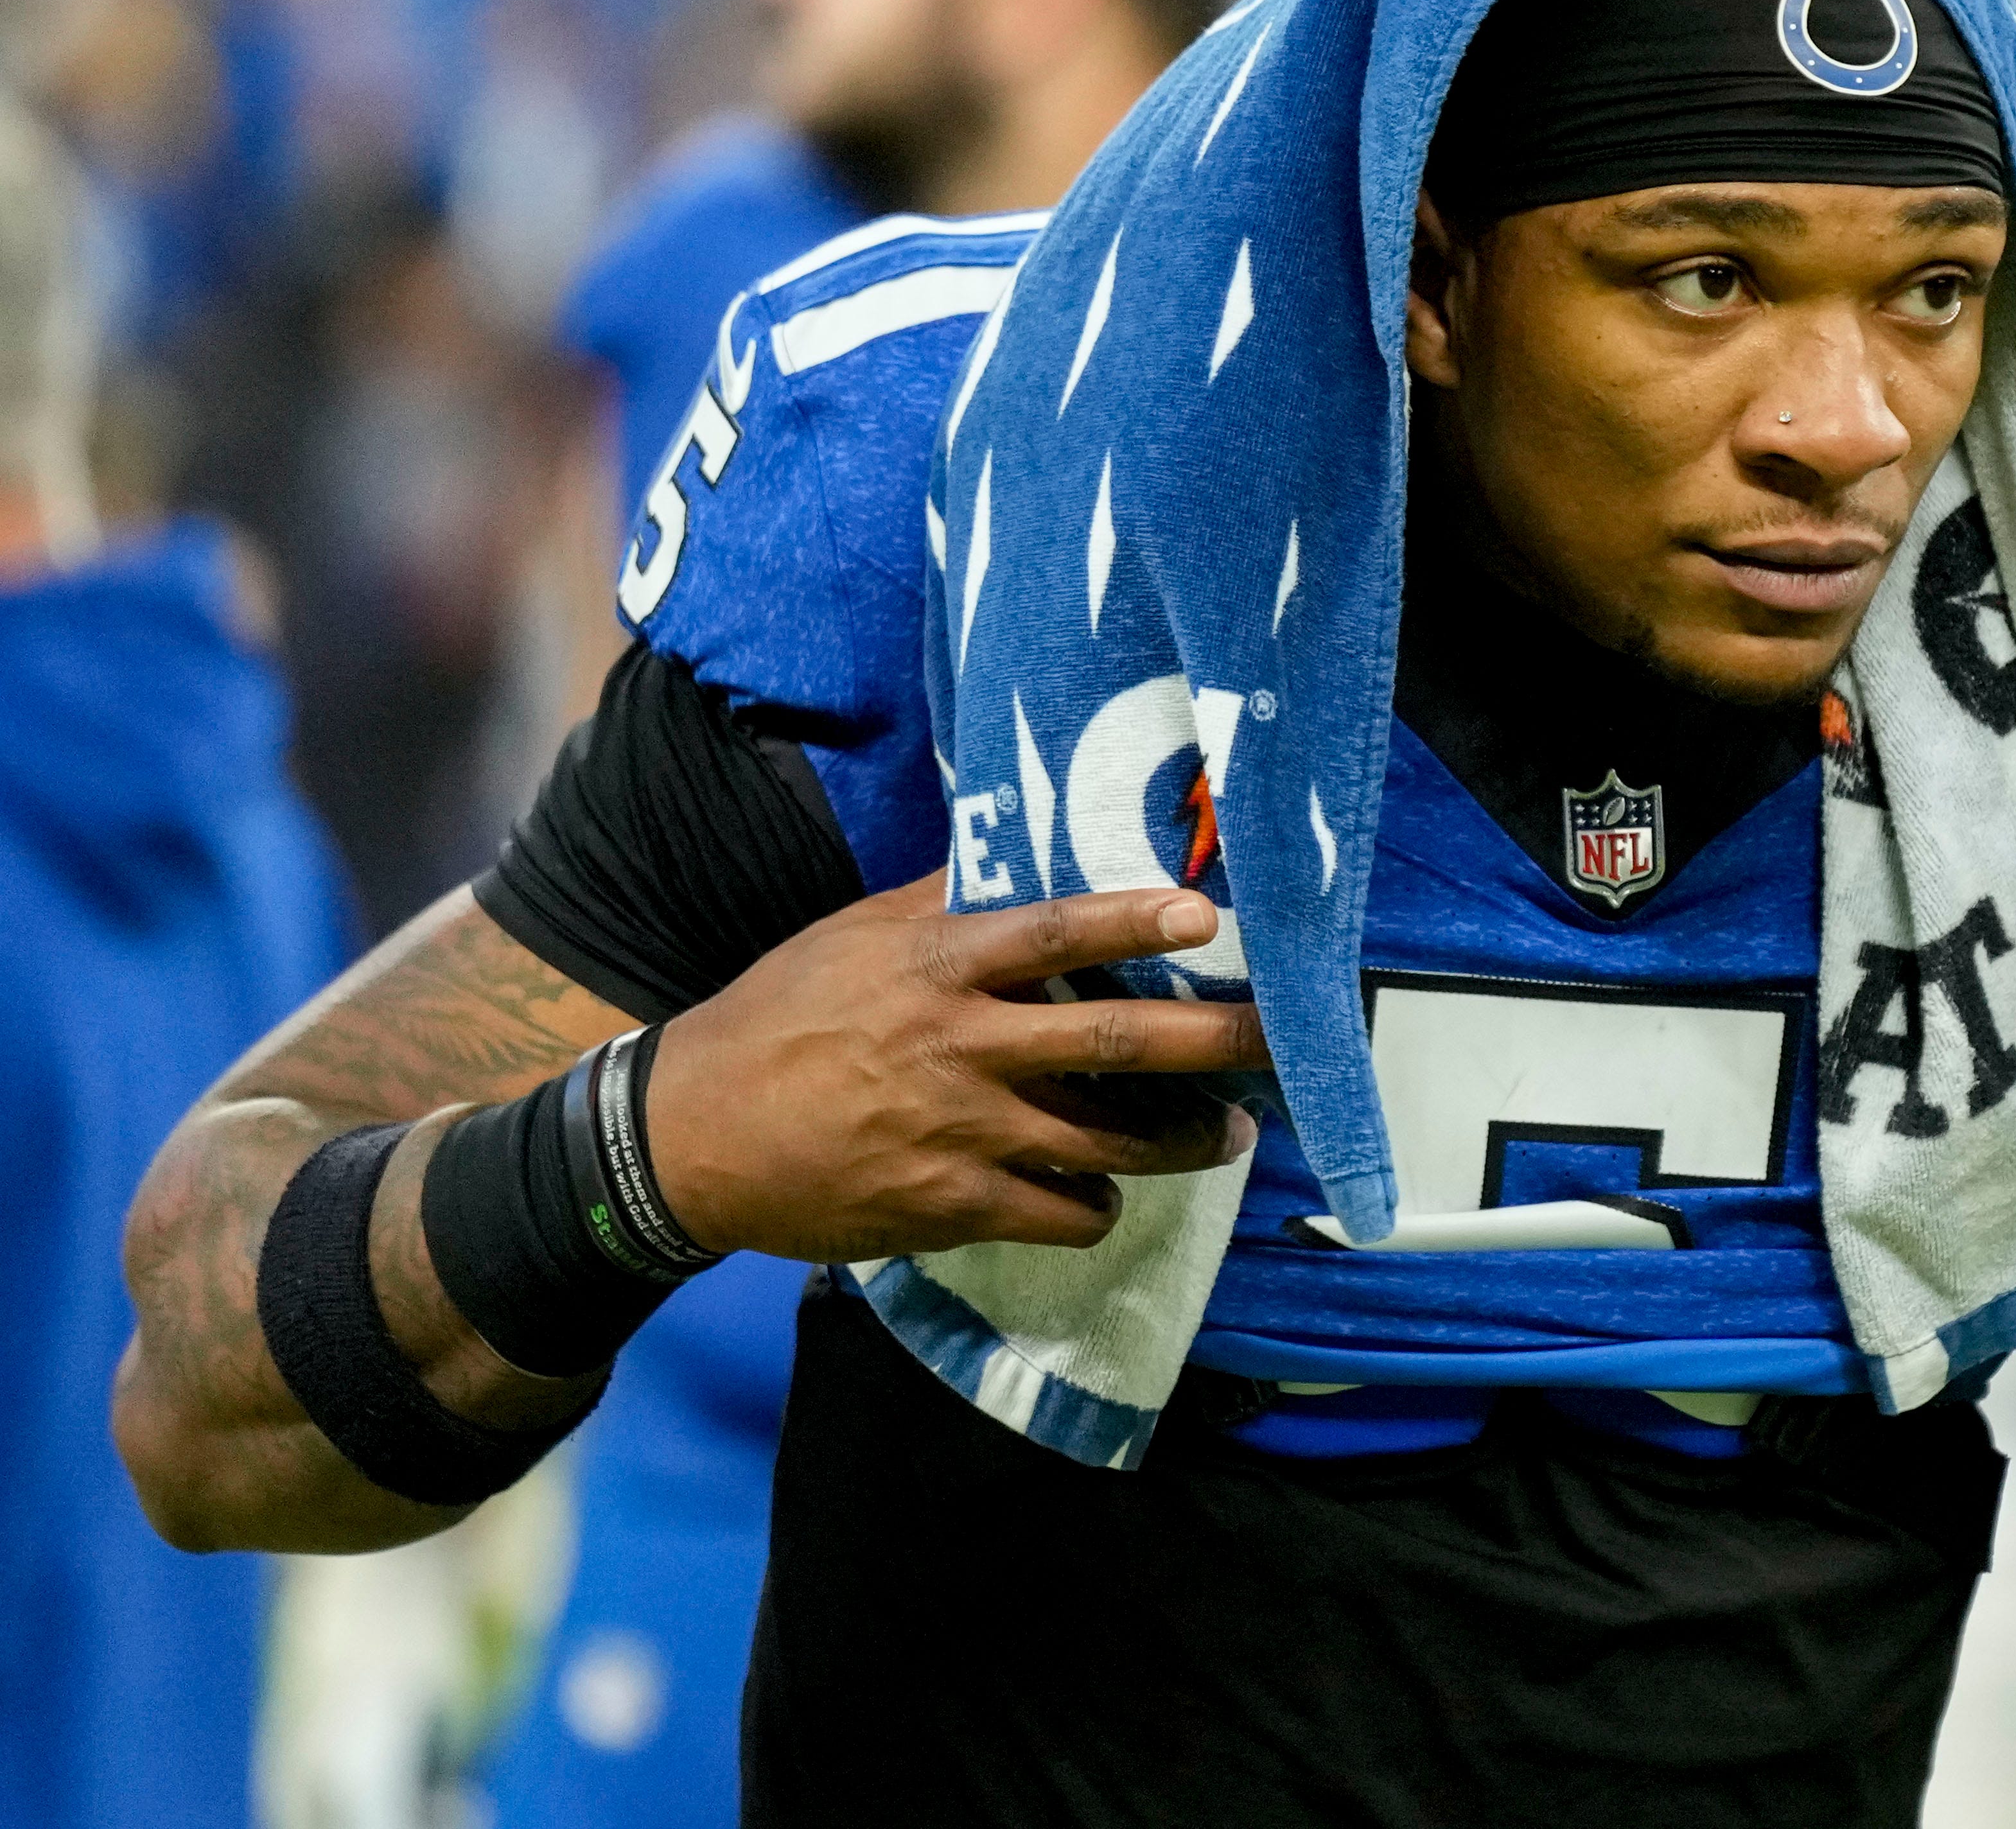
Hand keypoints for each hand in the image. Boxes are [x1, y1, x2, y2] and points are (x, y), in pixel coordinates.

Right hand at [646, 875, 1271, 1261]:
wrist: (690, 1135)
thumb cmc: (779, 1019)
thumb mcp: (851, 937)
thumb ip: (940, 900)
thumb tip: (1015, 848)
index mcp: (937, 967)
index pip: (1053, 930)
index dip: (1134, 921)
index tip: (1205, 914)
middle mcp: (960, 1046)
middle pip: (1115, 1045)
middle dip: (1214, 1044)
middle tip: (1280, 1040)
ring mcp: (961, 1133)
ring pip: (1109, 1144)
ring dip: (1184, 1142)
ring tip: (1226, 1132)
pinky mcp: (950, 1207)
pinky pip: (1060, 1213)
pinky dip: (1097, 1206)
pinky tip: (1106, 1193)